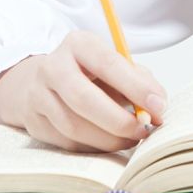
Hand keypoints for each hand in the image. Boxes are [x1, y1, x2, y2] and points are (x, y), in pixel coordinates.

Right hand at [0, 30, 168, 152]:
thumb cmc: (89, 73)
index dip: (135, 87)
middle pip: (84, 99)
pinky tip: (110, 143)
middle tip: (143, 130)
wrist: (42, 81)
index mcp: (78, 44)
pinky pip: (67, 143)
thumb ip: (140, 80)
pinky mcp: (33, 122)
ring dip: (109, 139)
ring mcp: (38, 96)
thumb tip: (158, 109)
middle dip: (119, 120)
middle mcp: (52, 67)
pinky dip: (94, 147)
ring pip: (74, 127)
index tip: (158, 106)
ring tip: (131, 139)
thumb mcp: (115, 65)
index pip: (107, 63)